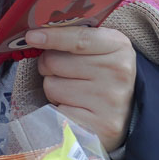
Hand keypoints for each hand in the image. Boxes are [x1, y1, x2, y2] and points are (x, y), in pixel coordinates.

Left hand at [26, 26, 138, 152]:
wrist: (127, 113)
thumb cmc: (103, 75)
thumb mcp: (100, 49)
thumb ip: (74, 37)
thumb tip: (36, 34)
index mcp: (119, 47)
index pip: (79, 39)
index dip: (52, 37)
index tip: (31, 37)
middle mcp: (118, 72)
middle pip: (55, 61)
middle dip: (50, 66)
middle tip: (64, 72)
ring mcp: (110, 100)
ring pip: (51, 86)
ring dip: (54, 89)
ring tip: (73, 92)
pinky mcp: (99, 125)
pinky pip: (56, 110)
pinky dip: (59, 109)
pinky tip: (75, 109)